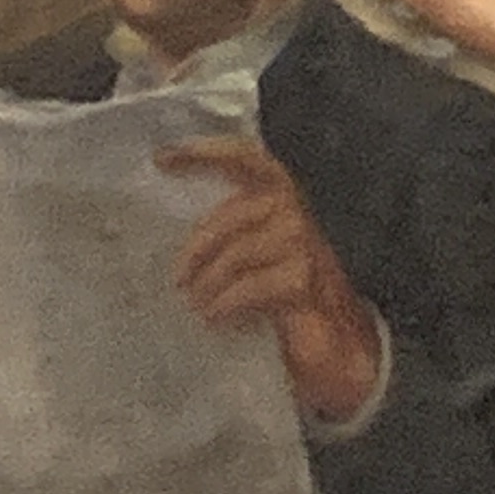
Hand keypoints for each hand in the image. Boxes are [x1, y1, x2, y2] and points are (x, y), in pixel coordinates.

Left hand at [158, 139, 384, 423]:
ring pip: (238, 253)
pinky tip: (215, 318)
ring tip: (197, 304)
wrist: (333, 340)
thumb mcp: (253, 253)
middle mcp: (294, 210)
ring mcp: (303, 244)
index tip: (161, 159)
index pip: (242, 158)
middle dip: (197, 248)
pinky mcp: (304, 279)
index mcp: (278, 194)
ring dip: (209, 283)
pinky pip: (250, 287)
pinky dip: (226, 304)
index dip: (202, 153)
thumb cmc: (283, 292)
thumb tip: (165, 229)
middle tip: (178, 279)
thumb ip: (228, 232)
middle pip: (231, 215)